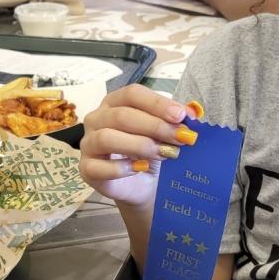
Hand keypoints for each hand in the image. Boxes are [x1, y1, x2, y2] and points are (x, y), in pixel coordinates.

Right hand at [79, 84, 196, 205]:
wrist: (143, 185)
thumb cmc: (151, 152)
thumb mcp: (166, 133)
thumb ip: (176, 120)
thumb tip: (192, 112)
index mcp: (115, 103)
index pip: (132, 94)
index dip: (157, 103)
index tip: (180, 116)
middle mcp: (97, 119)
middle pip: (122, 115)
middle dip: (155, 126)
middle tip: (180, 138)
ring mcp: (89, 144)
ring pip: (107, 137)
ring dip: (139, 145)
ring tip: (163, 154)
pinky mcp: (86, 169)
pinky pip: (97, 166)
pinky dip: (120, 168)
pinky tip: (140, 168)